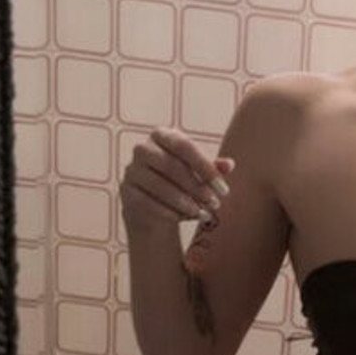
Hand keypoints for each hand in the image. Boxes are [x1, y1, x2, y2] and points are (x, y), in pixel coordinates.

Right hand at [120, 128, 234, 232]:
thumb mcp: (199, 174)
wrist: (153, 206)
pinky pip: (148, 203)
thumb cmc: (181, 183)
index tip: (224, 190)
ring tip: (204, 214)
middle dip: (196, 187)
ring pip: (159, 186)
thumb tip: (229, 164)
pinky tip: (187, 218)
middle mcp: (143, 149)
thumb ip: (212, 168)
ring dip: (185, 202)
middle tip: (216, 203)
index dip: (205, 168)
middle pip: (171, 165)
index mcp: (162, 136)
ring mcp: (131, 170)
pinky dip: (170, 213)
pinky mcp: (126, 192)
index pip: (184, 146)